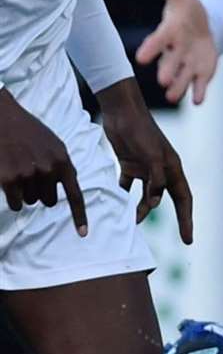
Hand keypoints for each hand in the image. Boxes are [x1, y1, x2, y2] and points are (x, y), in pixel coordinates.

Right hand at [0, 90, 86, 235]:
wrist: (4, 119)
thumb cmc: (29, 132)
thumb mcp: (55, 145)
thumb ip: (63, 165)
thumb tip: (68, 185)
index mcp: (63, 161)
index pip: (75, 194)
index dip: (79, 216)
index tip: (83, 234)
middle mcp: (49, 170)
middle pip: (49, 201)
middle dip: (41, 193)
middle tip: (31, 175)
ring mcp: (29, 175)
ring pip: (31, 201)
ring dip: (25, 192)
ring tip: (19, 170)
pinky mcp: (9, 179)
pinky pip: (15, 203)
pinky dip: (12, 198)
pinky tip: (9, 179)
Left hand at [95, 81, 192, 242]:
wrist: (122, 112)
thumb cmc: (140, 131)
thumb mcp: (151, 155)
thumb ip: (155, 179)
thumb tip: (155, 203)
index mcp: (172, 168)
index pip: (184, 198)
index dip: (186, 219)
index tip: (188, 239)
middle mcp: (162, 170)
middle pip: (171, 200)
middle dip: (177, 219)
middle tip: (182, 239)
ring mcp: (146, 168)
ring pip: (147, 196)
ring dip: (142, 210)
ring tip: (132, 223)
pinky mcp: (129, 164)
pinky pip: (128, 186)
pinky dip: (124, 196)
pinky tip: (116, 205)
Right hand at [135, 0, 219, 105]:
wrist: (203, 27)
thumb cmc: (186, 9)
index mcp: (169, 33)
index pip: (158, 41)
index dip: (151, 49)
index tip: (141, 57)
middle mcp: (175, 52)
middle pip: (170, 63)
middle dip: (167, 71)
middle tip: (163, 81)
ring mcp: (187, 64)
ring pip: (182, 78)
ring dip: (179, 86)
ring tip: (174, 96)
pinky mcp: (201, 73)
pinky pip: (199, 85)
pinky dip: (198, 92)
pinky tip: (198, 101)